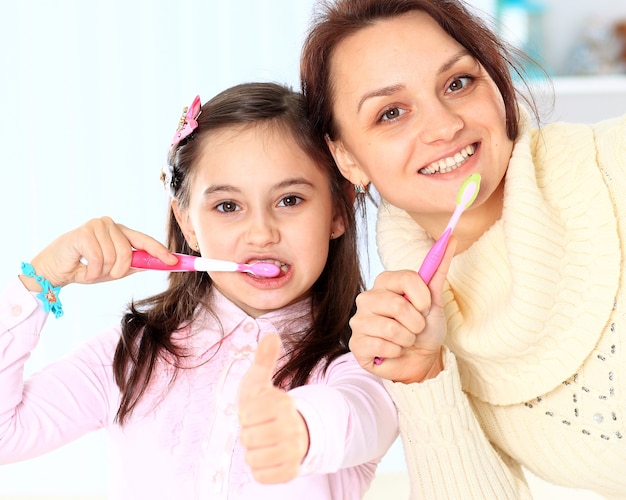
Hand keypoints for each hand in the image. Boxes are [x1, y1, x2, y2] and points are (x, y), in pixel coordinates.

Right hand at [21, 216, 176, 289]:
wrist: (53, 270)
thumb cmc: (84, 268)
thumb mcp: (113, 269)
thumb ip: (133, 265)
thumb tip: (158, 264)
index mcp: (120, 232)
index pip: (145, 240)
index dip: (160, 251)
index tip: (174, 262)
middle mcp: (110, 225)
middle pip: (129, 252)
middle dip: (119, 270)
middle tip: (105, 274)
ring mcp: (97, 226)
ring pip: (114, 257)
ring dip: (103, 271)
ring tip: (91, 270)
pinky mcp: (84, 232)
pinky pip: (100, 258)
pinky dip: (92, 271)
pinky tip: (83, 268)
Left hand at [238, 333, 308, 483]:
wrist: (289, 430)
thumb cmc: (268, 405)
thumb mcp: (262, 381)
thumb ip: (264, 359)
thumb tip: (271, 334)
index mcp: (284, 404)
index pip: (245, 416)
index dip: (245, 414)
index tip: (256, 411)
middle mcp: (292, 428)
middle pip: (247, 438)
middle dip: (248, 433)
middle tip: (260, 428)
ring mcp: (294, 451)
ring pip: (252, 459)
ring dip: (253, 452)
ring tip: (264, 441)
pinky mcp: (291, 472)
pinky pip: (261, 476)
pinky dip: (260, 469)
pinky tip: (268, 456)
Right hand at [348, 237, 456, 383]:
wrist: (420, 359)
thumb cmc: (425, 329)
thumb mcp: (434, 300)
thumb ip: (438, 269)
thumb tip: (452, 238)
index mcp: (384, 283)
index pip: (406, 278)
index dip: (422, 296)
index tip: (426, 307)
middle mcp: (366, 299)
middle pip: (397, 305)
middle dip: (416, 322)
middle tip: (415, 328)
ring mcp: (359, 321)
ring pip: (390, 328)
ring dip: (407, 339)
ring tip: (404, 341)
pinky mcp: (356, 344)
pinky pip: (382, 346)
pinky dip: (395, 352)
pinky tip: (392, 351)